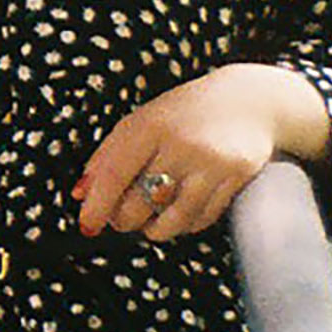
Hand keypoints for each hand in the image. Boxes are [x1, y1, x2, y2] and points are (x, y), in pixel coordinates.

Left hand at [74, 63, 329, 241]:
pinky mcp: (237, 177)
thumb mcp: (143, 121)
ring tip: (148, 224)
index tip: (88, 224)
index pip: (115, 173)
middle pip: (141, 202)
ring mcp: (212, 162)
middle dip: (124, 219)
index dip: (98, 205)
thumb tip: (81, 194)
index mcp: (151, 125)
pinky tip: (178, 216)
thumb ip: (109, 155)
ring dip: (154, 229)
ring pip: (173, 218)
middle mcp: (182, 143)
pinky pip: (202, 218)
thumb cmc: (186, 113)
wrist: (250, 101)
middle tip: (121, 219)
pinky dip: (185, 225)